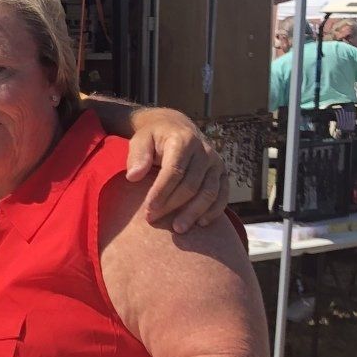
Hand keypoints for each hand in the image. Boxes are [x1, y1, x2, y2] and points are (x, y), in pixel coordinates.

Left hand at [124, 108, 226, 232]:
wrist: (177, 127)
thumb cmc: (155, 137)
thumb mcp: (141, 139)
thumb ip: (137, 155)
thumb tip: (133, 176)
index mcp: (183, 141)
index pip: (174, 171)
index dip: (161, 192)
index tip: (148, 209)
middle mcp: (204, 151)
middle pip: (191, 185)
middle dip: (172, 205)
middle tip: (154, 220)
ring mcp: (216, 163)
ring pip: (209, 192)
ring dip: (194, 213)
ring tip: (178, 229)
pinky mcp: (223, 173)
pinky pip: (222, 194)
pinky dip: (214, 210)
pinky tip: (201, 223)